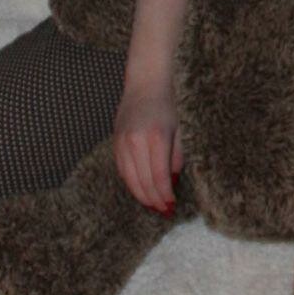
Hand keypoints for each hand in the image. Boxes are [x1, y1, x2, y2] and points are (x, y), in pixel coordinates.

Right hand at [113, 80, 182, 215]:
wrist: (144, 83)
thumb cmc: (166, 105)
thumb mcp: (178, 129)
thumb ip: (176, 157)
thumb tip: (172, 182)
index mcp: (156, 137)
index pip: (159, 176)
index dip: (165, 195)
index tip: (171, 205)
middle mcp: (136, 141)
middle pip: (143, 181)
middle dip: (154, 200)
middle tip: (164, 210)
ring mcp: (123, 143)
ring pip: (130, 179)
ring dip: (142, 196)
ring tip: (153, 205)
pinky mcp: (115, 143)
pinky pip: (122, 170)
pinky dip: (131, 183)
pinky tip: (141, 190)